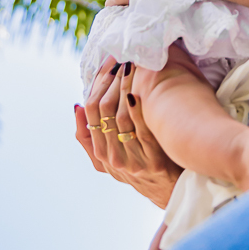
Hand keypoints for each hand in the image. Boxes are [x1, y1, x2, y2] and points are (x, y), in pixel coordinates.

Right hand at [74, 56, 181, 207]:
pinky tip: (138, 91)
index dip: (95, 86)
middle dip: (109, 81)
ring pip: (121, 118)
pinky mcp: (154, 161)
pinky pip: (142, 130)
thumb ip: (90, 138)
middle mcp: (114, 160)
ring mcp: (134, 162)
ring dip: (124, 88)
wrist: (171, 191)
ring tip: (129, 66)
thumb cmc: (140, 165)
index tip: (104, 64)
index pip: (89, 114)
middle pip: (103, 112)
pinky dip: (138, 108)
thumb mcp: (110, 158)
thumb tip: (76, 106)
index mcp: (102, 156)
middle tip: (117, 58)